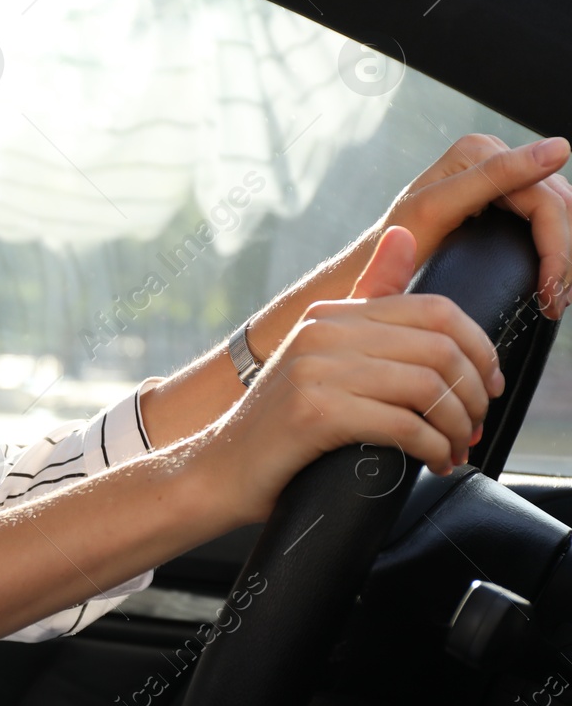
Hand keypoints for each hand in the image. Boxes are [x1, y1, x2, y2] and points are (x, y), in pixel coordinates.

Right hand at [199, 226, 504, 525]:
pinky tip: (434, 461)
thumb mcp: (323, 355)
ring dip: (457, 425)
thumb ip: (368, 301)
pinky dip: (432, 448)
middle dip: (473, 394)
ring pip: (427, 387)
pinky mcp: (315, 412)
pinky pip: (403, 424)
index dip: (479, 349)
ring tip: (457, 448)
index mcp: (330, 314)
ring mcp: (315, 370)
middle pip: (439, 349)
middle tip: (475, 427)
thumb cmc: (281, 424)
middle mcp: (322, 332)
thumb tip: (405, 235)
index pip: (434, 310)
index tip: (486, 386)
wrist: (220, 469)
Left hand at [372, 133, 571, 318]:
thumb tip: (560, 148)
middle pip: (559, 206)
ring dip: (562, 259)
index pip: (546, 197)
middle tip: (555, 302)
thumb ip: (494, 175)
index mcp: (477, 150)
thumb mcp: (438, 208)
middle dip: (562, 258)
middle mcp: (491, 156)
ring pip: (560, 216)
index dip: (557, 246)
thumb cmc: (394, 242)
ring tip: (552, 298)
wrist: (372, 267)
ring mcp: (498, 178)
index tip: (551, 289)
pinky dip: (552, 254)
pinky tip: (547, 282)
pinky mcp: (501, 200)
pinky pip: (545, 222)